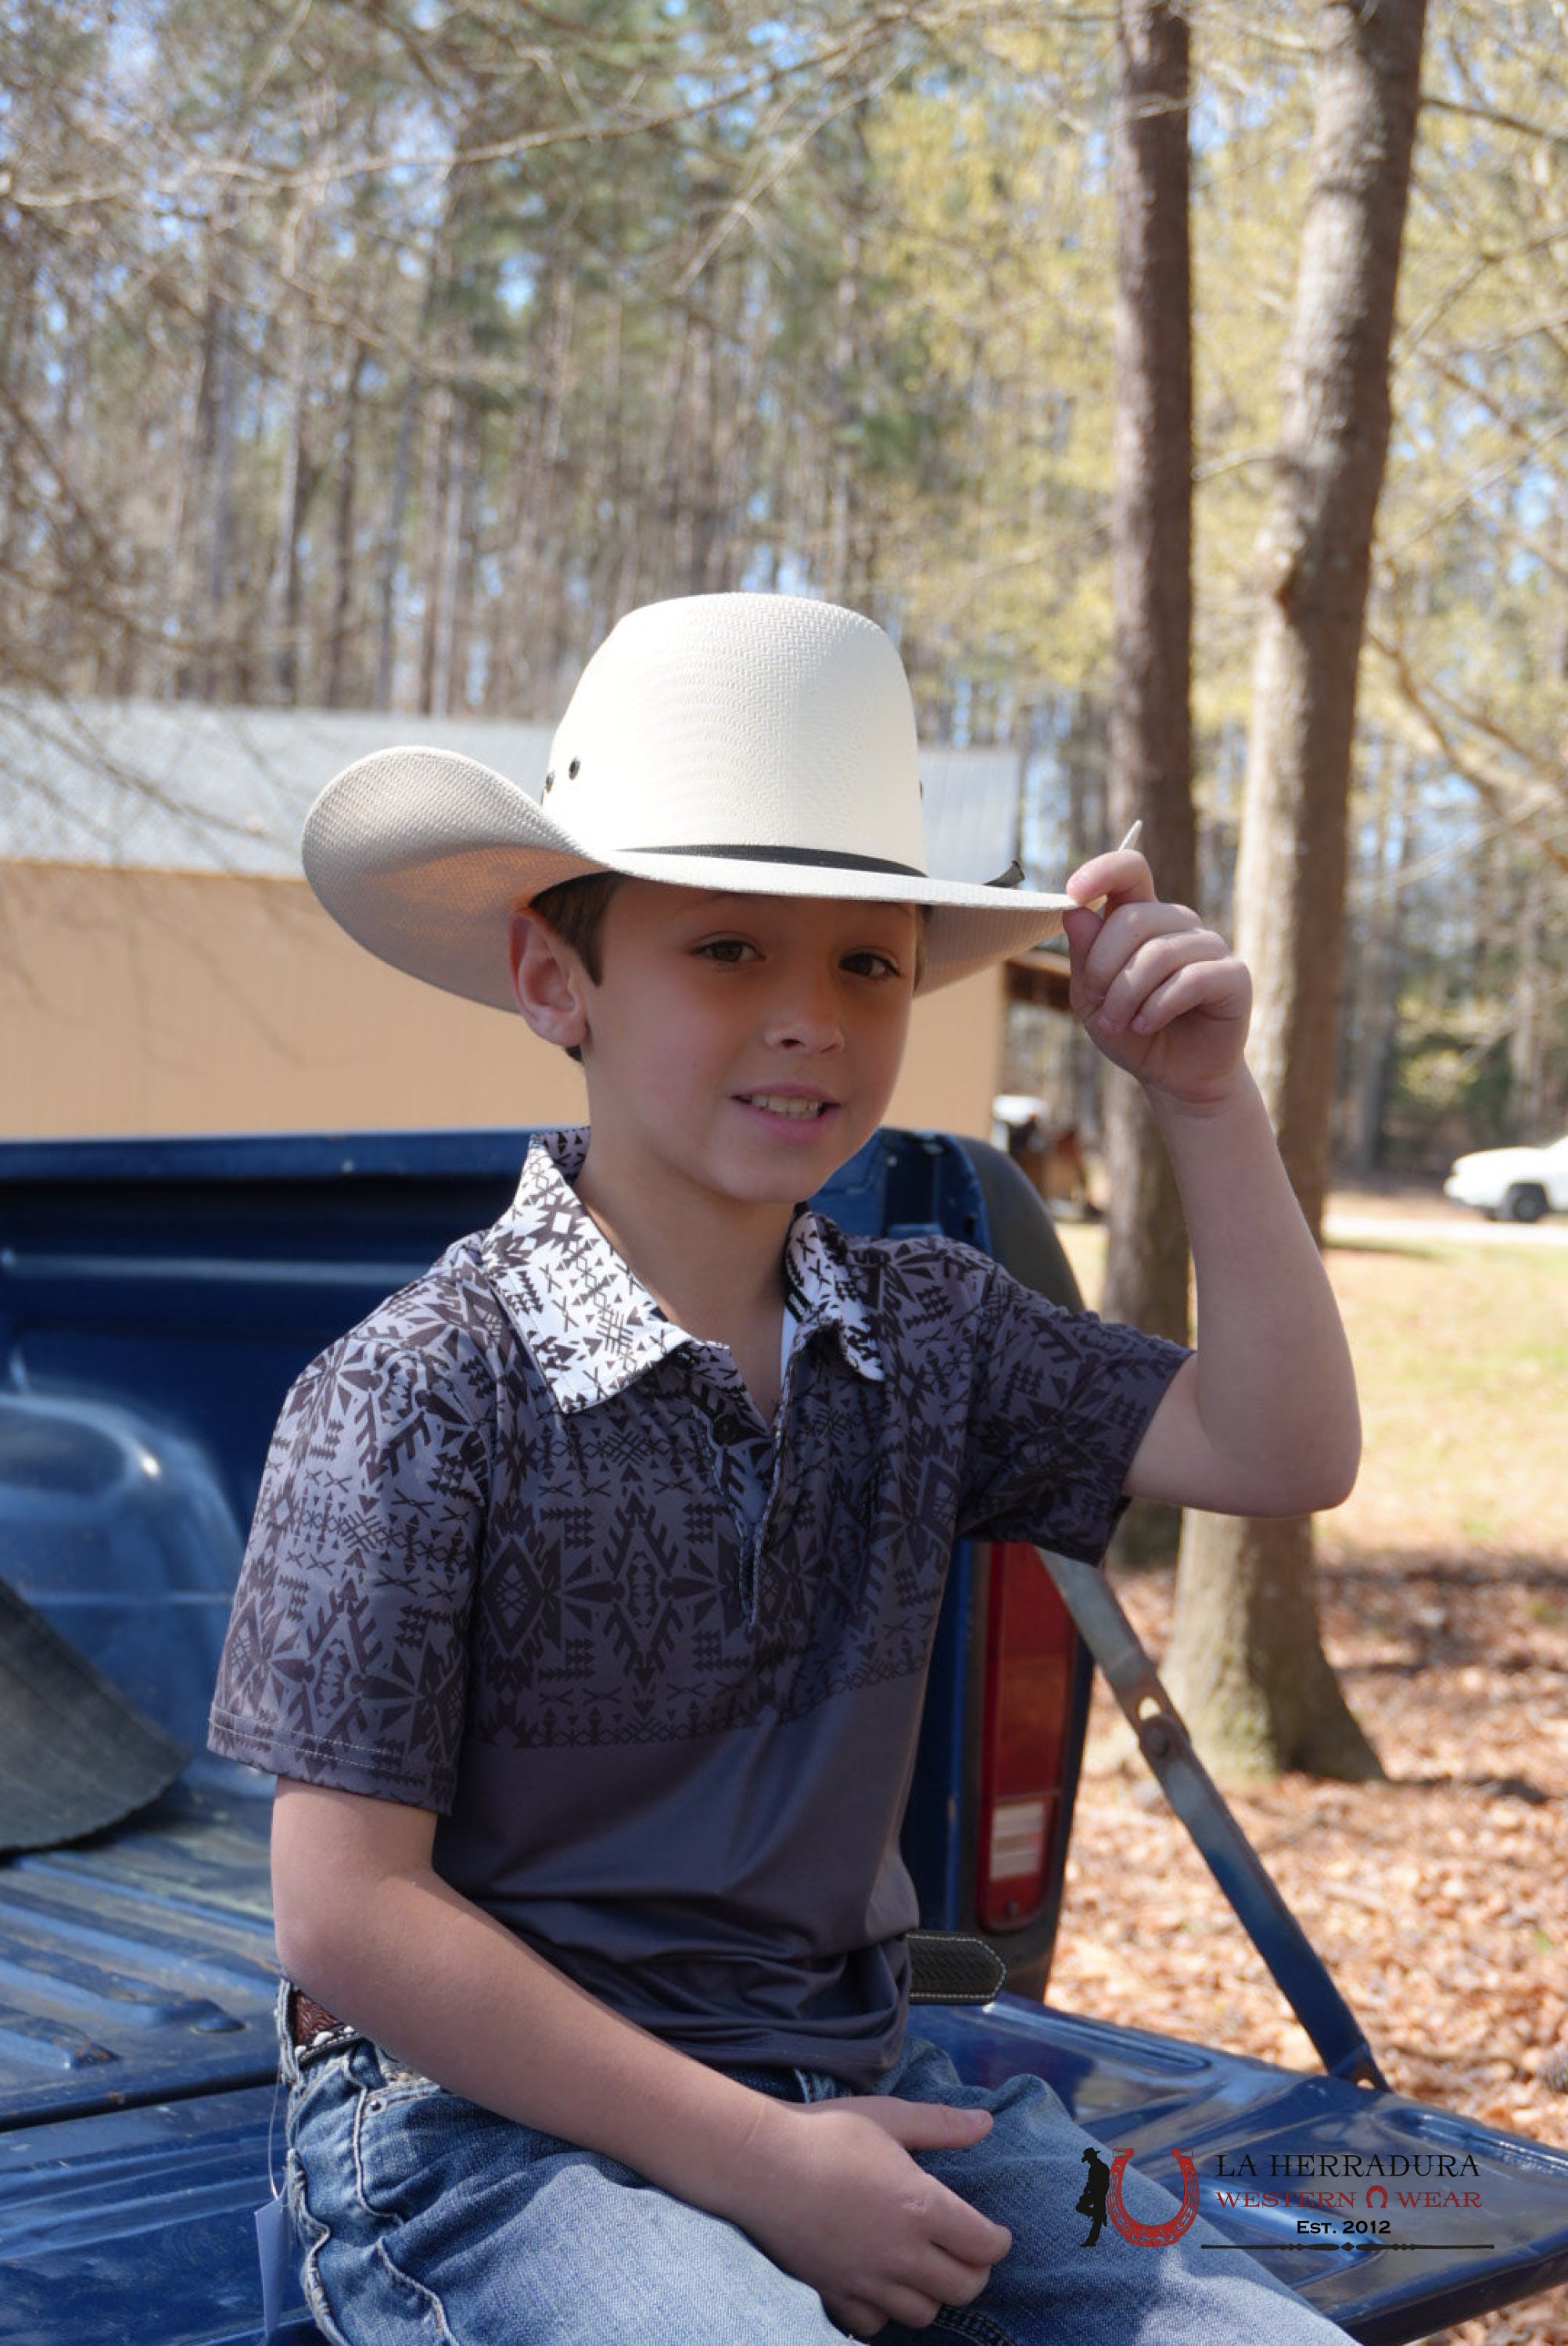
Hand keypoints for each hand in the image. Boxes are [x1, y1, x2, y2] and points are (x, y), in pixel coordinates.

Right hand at [725, 2094, 1010, 2334]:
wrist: (759, 2163)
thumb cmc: (825, 2133)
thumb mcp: (888, 2117)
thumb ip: (941, 2125)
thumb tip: (986, 2122)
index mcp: (921, 2206)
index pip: (984, 2246)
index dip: (998, 2241)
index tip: (995, 2233)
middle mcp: (900, 2253)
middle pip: (963, 2288)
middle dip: (975, 2273)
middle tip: (967, 2253)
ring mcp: (866, 2279)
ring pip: (923, 2313)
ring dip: (933, 2294)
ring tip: (926, 2268)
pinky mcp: (834, 2292)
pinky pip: (874, 2323)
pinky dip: (885, 2310)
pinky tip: (882, 2284)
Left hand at [1063, 847, 1249, 1112]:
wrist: (1175, 1075)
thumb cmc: (1132, 1031)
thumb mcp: (1093, 998)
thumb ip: (1085, 956)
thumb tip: (1075, 911)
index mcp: (1143, 917)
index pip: (1130, 870)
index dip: (1102, 871)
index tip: (1072, 891)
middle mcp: (1179, 923)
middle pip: (1134, 918)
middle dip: (1103, 966)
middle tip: (1096, 1004)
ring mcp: (1209, 946)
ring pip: (1159, 953)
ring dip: (1126, 995)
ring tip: (1118, 1024)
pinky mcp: (1233, 975)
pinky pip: (1190, 979)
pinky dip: (1158, 1006)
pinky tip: (1146, 1025)